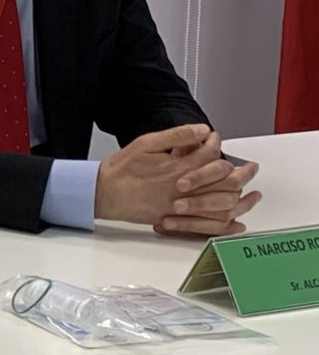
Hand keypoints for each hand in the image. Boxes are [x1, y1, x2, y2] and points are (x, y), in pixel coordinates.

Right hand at [96, 126, 260, 234]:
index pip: (210, 154)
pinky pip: (209, 225)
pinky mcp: (177, 220)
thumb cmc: (122, 169)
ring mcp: (182, 206)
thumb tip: (201, 130)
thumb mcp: (146, 144)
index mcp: (178, 167)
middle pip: (224, 181)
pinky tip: (236, 222)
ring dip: (239, 198)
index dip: (216, 144)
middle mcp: (185, 189)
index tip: (214, 138)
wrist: (103, 194)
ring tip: (251, 194)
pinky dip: (226, 224)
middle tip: (250, 167)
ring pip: (221, 204)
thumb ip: (176, 136)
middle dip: (241, 172)